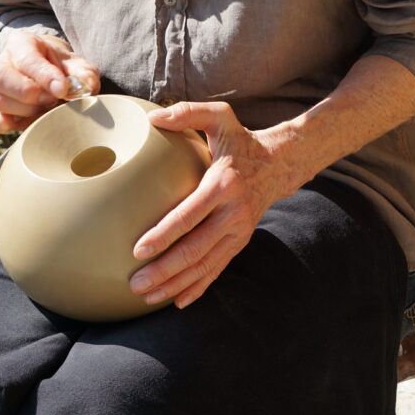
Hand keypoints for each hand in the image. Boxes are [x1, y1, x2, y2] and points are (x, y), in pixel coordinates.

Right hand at [0, 32, 99, 133]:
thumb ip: (83, 73)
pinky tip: (21, 125)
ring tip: (47, 109)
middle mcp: (1, 63)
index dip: (44, 76)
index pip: (26, 59)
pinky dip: (2, 126)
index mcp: (21, 44)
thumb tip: (87, 85)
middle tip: (53, 100)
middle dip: (29, 94)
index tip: (62, 89)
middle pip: (1, 78)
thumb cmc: (63, 67)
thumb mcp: (77, 64)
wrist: (51, 72)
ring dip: (25, 111)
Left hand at [129, 102, 297, 308]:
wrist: (279, 164)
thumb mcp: (220, 118)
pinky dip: (198, 288)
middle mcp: (234, 213)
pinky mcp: (240, 242)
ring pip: (205, 265)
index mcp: (223, 185)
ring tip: (145, 296)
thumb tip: (153, 118)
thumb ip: (188, 113)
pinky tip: (176, 301)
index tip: (137, 250)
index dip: (164, 234)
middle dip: (164, 270)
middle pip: (196, 249)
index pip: (189, 215)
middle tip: (134, 283)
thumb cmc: (240, 140)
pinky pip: (217, 269)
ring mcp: (239, 232)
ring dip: (175, 283)